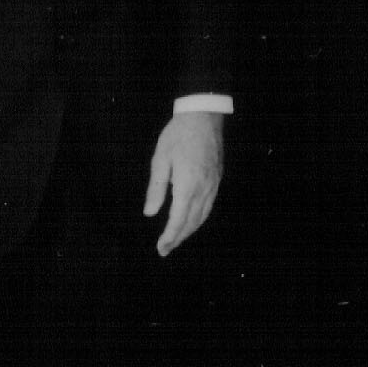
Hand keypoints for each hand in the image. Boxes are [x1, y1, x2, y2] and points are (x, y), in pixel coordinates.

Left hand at [146, 110, 223, 256]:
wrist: (204, 117)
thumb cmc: (178, 135)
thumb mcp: (160, 159)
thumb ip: (156, 188)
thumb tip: (150, 213)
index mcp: (187, 184)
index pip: (178, 219)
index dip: (170, 236)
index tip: (161, 248)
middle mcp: (203, 188)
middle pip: (192, 221)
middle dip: (179, 238)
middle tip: (165, 249)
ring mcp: (213, 184)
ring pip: (203, 215)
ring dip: (189, 230)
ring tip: (177, 239)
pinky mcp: (217, 179)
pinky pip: (209, 205)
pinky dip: (199, 218)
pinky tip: (192, 220)